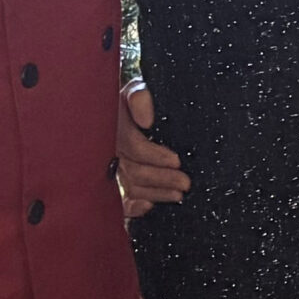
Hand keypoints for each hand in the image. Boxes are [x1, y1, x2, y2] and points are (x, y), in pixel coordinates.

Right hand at [117, 83, 188, 217]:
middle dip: (162, 179)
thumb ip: (140, 98)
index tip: (177, 161)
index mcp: (116, 129)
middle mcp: (112, 151)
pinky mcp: (117, 179)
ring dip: (155, 193)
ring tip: (178, 196)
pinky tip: (147, 208)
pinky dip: (131, 206)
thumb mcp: (134, 91)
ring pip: (132, 186)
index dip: (155, 156)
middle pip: (135, 171)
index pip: (135, 147)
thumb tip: (147, 121)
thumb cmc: (132, 99)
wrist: (118, 106)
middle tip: (186, 184)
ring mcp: (113, 167)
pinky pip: (120, 198)